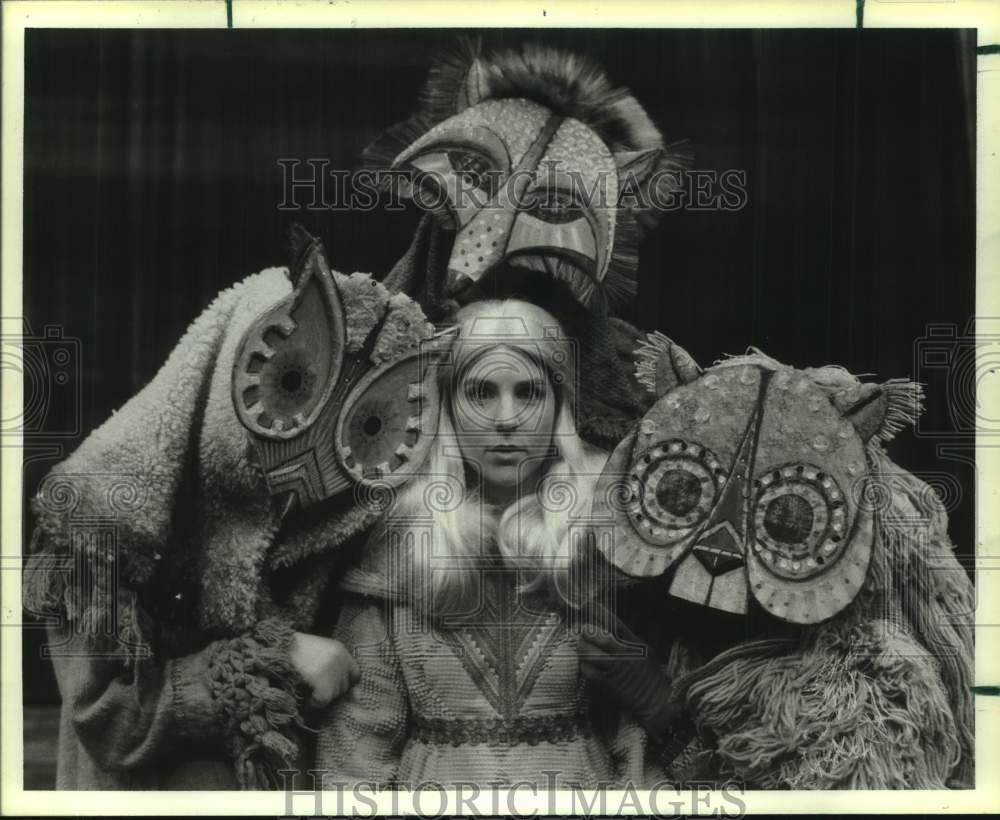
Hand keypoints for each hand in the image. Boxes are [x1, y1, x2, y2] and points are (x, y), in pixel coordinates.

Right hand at [289, 632, 359, 708]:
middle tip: (313, 690)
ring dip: (321, 698)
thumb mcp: (317, 650)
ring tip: (307, 691)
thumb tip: (345, 690)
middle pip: (344, 687)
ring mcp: (332, 669)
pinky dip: (313, 704)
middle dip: (330, 692)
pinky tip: (305, 698)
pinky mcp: (322, 681)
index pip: (355, 674)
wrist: (275, 647)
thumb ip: (330, 664)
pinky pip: (323, 701)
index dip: (344, 684)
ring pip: (334, 696)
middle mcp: (340, 658)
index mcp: (339, 649)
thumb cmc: (293, 650)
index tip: (331, 688)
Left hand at [577, 609, 685, 736]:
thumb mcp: (645, 651)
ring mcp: (614, 668)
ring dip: (582, 647)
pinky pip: (589, 671)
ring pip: (591, 654)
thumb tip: (613, 627)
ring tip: (579, 645)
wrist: (655, 699)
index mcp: (633, 643)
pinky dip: (583, 665)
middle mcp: (623, 654)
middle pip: (599, 637)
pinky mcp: (607, 683)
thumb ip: (629, 639)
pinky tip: (583, 663)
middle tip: (581, 629)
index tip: (588, 604)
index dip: (599, 612)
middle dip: (586, 631)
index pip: (614, 623)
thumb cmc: (651, 674)